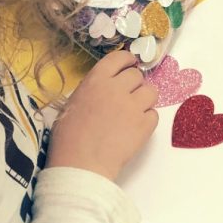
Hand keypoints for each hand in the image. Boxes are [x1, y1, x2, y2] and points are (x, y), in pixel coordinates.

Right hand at [47, 50, 158, 181]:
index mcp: (96, 80)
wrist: (81, 164)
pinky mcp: (145, 125)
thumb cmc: (68, 137)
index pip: (119, 58)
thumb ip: (92, 89)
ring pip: (151, 92)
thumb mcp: (73, 103)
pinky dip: (147, 119)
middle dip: (134, 84)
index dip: (127, 61)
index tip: (129, 65)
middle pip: (137, 75)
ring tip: (133, 112)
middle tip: (127, 97)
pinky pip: (154, 114)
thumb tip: (104, 87)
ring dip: (144, 99)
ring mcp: (133, 106)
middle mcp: (117, 88)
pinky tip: (134, 128)